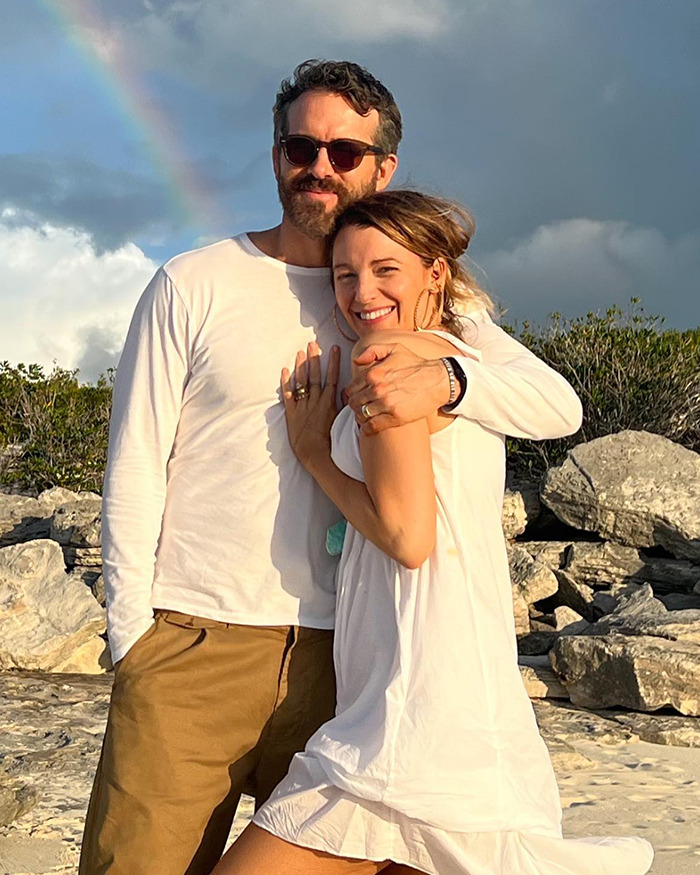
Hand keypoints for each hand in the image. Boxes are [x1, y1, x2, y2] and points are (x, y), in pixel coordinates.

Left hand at [281, 342, 340, 468]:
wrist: (315, 454)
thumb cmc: (332, 443)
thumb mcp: (344, 423)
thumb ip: (347, 408)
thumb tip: (355, 396)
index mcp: (329, 402)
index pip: (332, 377)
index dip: (333, 362)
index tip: (334, 348)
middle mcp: (315, 401)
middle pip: (315, 375)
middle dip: (314, 358)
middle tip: (312, 343)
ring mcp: (302, 406)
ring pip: (301, 382)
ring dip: (301, 366)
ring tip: (300, 352)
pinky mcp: (291, 413)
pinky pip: (287, 394)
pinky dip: (285, 382)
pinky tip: (284, 370)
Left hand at [346, 343, 450, 434]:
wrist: (438, 380)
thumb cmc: (416, 364)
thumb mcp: (394, 349)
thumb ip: (372, 351)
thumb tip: (356, 361)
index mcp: (373, 373)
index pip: (351, 389)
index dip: (352, 394)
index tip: (357, 398)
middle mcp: (377, 388)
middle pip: (354, 403)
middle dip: (355, 406)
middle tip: (361, 408)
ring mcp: (386, 403)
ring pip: (361, 415)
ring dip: (361, 417)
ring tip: (365, 418)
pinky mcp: (395, 417)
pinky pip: (372, 426)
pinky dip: (367, 428)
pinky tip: (369, 428)